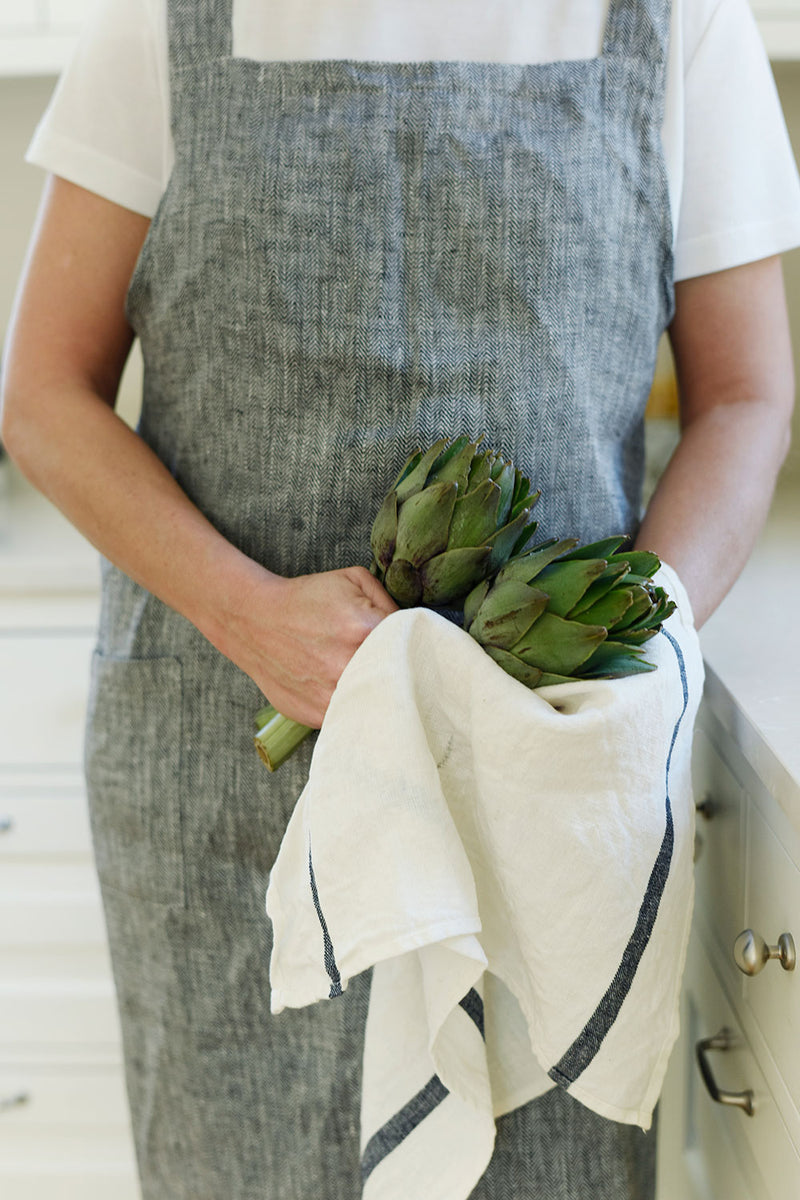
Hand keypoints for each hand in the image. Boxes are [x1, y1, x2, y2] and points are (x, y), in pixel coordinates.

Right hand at [220, 565, 398, 727]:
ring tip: (377, 683)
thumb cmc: (306, 600)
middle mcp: (349, 666)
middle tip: (403, 668)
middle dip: (405, 673)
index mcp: (364, 629)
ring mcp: (331, 695)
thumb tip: (415, 628)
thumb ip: (390, 601)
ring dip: (381, 696)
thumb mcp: (353, 580)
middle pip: (401, 679)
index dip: (417, 644)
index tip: (414, 645)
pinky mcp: (317, 715)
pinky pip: (351, 717)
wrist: (254, 621)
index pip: (414, 644)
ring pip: (378, 705)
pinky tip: (352, 694)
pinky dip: (356, 708)